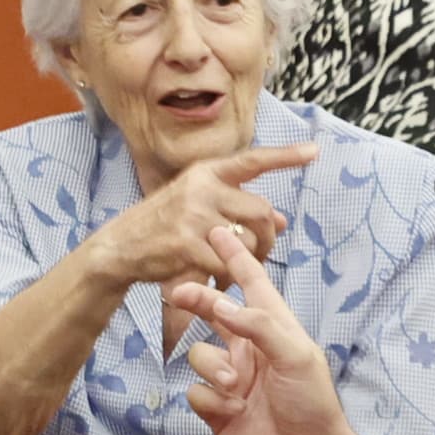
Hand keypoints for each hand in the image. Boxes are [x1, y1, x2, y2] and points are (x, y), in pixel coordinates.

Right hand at [94, 140, 314, 290]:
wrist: (120, 247)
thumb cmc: (163, 227)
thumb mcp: (198, 207)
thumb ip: (238, 208)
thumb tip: (282, 219)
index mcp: (206, 172)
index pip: (253, 161)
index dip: (285, 157)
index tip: (314, 151)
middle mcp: (202, 187)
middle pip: (262, 211)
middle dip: (268, 238)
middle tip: (260, 255)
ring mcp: (194, 214)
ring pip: (248, 240)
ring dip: (249, 262)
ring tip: (234, 271)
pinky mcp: (187, 243)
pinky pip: (227, 264)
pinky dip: (228, 278)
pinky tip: (218, 283)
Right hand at [172, 221, 356, 434]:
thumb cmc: (312, 404)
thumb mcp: (296, 356)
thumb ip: (259, 326)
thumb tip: (224, 307)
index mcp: (274, 330)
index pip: (253, 285)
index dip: (236, 259)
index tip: (219, 231)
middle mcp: (249, 349)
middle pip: (213, 313)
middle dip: (197, 301)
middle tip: (177, 292)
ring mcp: (231, 378)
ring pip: (200, 356)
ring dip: (212, 368)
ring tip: (234, 387)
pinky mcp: (216, 408)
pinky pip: (195, 391)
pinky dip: (210, 399)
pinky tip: (231, 411)